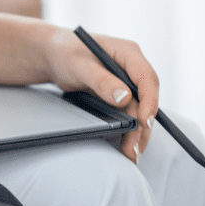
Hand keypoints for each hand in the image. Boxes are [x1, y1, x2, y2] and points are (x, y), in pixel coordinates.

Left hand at [42, 27, 158, 161]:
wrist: (54, 56)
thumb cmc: (65, 52)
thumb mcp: (78, 64)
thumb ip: (101, 80)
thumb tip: (125, 97)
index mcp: (128, 53)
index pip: (147, 78)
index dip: (150, 101)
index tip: (144, 121)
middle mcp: (132, 68)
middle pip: (146, 99)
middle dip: (143, 125)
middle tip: (134, 149)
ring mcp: (127, 82)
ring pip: (139, 110)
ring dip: (137, 132)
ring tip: (131, 154)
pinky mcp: (120, 94)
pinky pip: (129, 113)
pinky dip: (128, 129)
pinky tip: (124, 145)